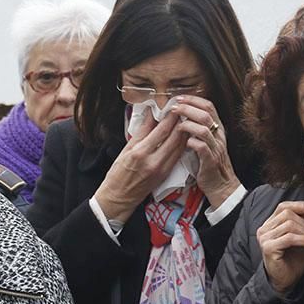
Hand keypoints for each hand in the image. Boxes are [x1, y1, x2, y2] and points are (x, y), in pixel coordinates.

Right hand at [93, 106, 187, 222]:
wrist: (119, 198)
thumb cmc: (117, 174)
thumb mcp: (125, 150)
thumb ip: (141, 132)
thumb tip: (151, 115)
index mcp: (140, 152)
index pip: (161, 130)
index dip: (170, 117)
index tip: (173, 106)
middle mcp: (153, 161)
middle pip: (174, 137)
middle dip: (180, 122)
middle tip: (183, 110)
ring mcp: (161, 169)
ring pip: (179, 147)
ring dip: (184, 132)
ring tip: (185, 121)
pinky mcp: (165, 174)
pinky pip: (178, 156)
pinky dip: (182, 144)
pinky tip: (183, 137)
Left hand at [173, 95, 240, 205]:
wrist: (221, 185)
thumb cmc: (208, 163)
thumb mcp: (206, 142)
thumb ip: (197, 129)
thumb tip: (181, 116)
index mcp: (217, 129)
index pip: (209, 106)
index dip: (194, 99)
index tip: (179, 97)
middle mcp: (218, 136)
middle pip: (206, 114)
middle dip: (188, 107)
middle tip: (173, 106)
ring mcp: (216, 148)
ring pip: (204, 129)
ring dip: (188, 123)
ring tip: (175, 122)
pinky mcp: (211, 161)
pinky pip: (202, 147)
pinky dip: (191, 142)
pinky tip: (183, 142)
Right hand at [257, 201, 303, 294]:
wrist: (285, 280)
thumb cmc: (291, 259)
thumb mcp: (298, 236)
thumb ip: (300, 221)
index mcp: (269, 225)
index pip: (282, 207)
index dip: (298, 205)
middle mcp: (263, 230)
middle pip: (287, 214)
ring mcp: (264, 239)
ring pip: (289, 225)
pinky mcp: (268, 248)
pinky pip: (289, 238)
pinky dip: (303, 239)